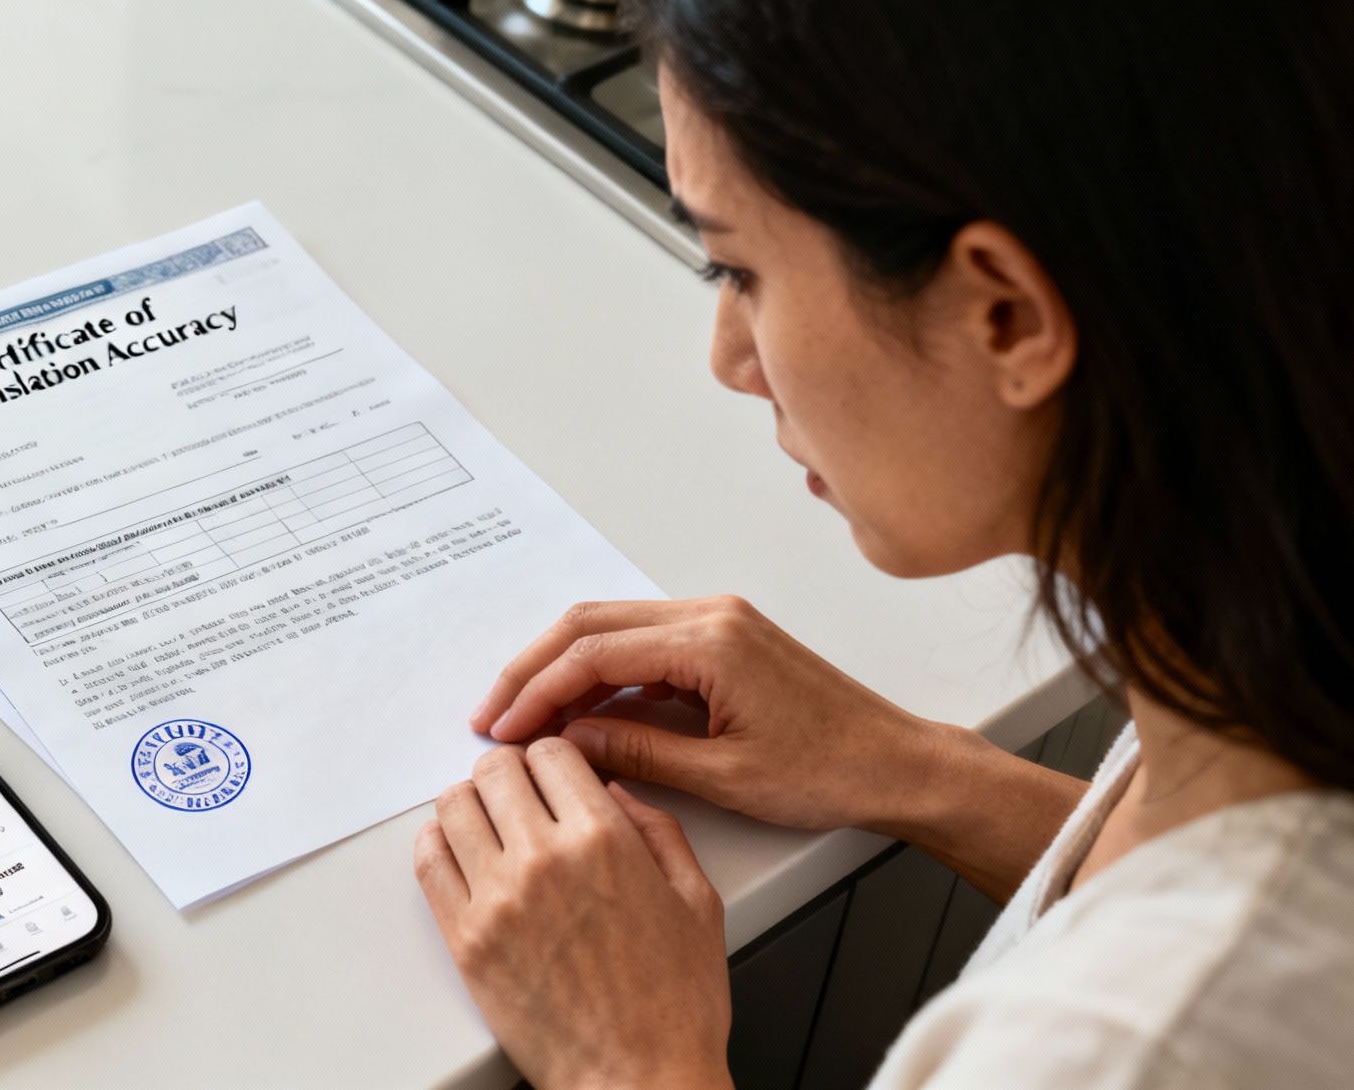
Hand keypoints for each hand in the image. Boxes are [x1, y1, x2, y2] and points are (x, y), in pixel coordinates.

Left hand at [415, 739, 731, 1089]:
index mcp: (604, 840)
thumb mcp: (697, 900)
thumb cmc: (674, 1005)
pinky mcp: (466, 940)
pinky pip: (428, 862)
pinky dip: (438, 843)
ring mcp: (497, 899)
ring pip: (454, 806)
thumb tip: (614, 791)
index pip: (551, 751)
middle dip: (510, 773)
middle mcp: (544, 858)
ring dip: (472, 804)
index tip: (552, 772)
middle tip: (519, 795)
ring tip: (490, 824)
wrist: (638, 1081)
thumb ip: (658, 829)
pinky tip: (459, 852)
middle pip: (495, 769)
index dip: (553, 757)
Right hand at [469, 598, 1084, 900]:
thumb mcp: (723, 776)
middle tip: (493, 718)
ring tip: (526, 719)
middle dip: (533, 670)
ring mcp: (717, 621)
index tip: (502, 728)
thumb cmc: (831, 772)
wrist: (898, 765)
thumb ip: (637, 750)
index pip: (593, 652)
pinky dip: (600, 673)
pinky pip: (642, 644)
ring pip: (611, 628)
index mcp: (710, 641)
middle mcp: (710, 615)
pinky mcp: (723, 640)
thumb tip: (568, 741)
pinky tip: (579, 712)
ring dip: (562, 669)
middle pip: (590, 624)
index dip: (537, 691)